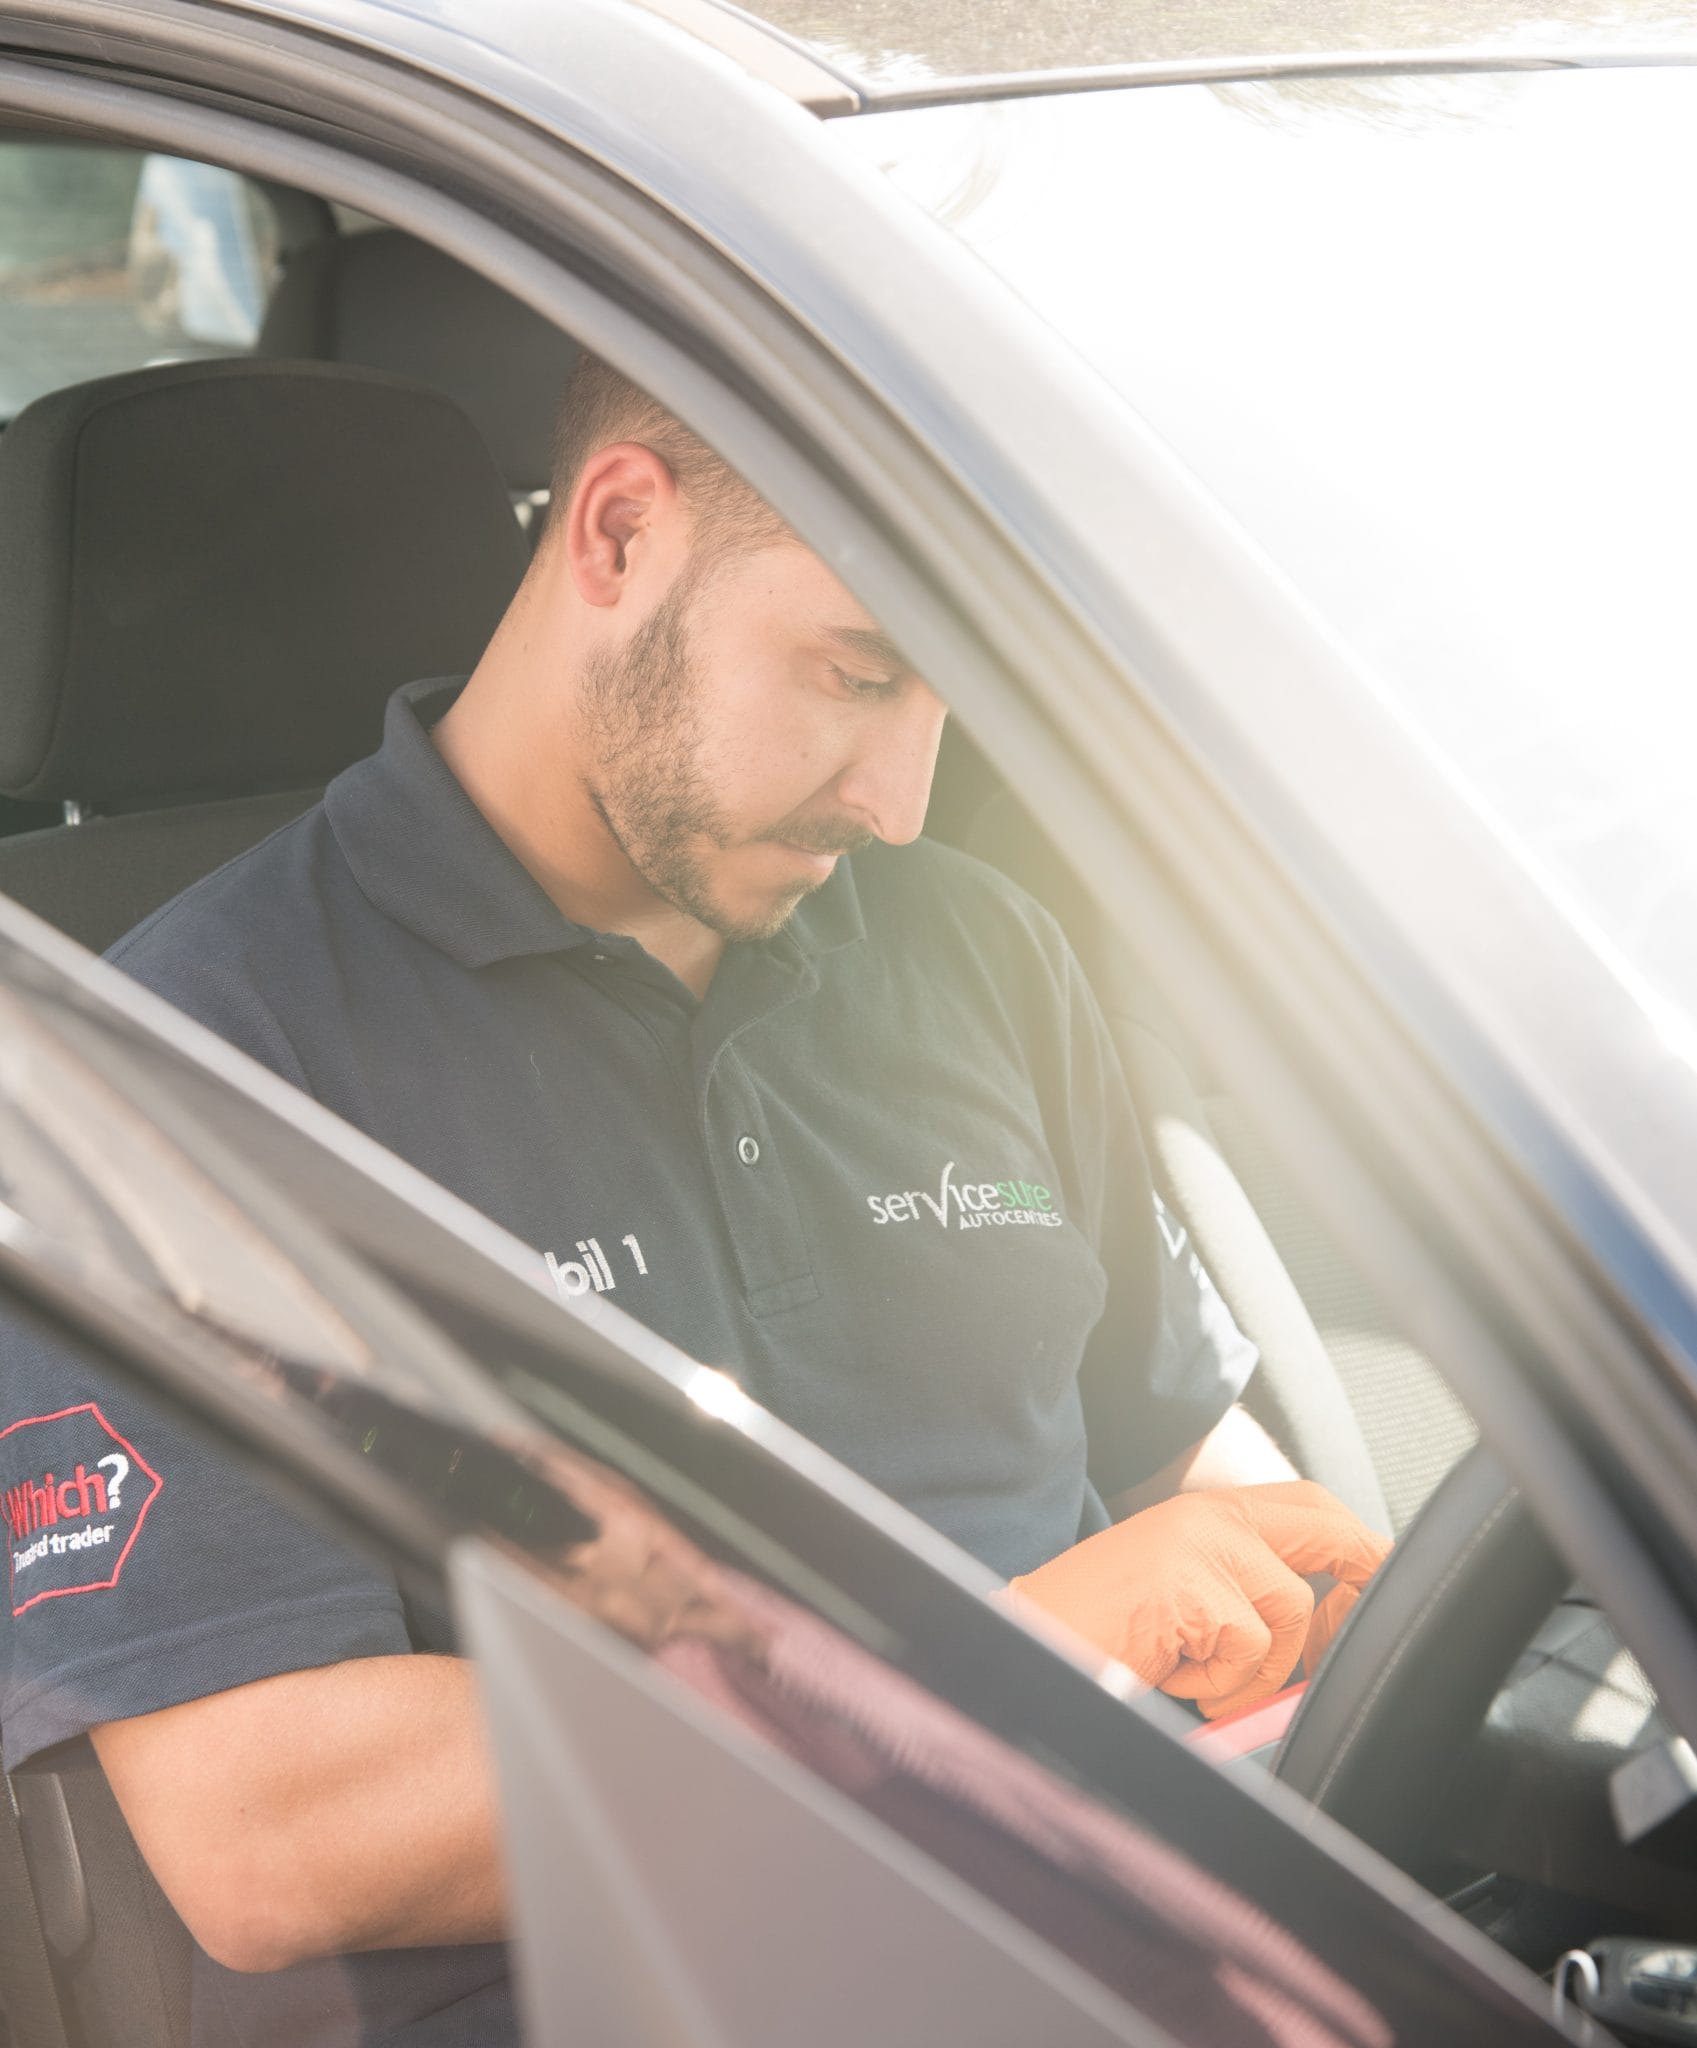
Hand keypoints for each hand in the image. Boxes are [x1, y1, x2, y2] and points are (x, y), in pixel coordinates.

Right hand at [1008, 1481, 1390, 1718]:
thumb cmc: (1098, 1634)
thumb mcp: (1184, 1597)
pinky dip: (1218, 1684)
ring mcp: (1200, 1546)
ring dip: (1253, 1666)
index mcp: (1206, 1513)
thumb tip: (1324, 1631)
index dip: (1355, 1541)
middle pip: (1325, 1525)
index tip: (1373, 1581)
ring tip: (1194, 1671)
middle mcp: (1208, 1517)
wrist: (1027, 1644)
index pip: (1308, 1504)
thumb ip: (1244, 1595)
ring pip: (1288, 1611)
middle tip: (1340, 1628)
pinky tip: (1172, 1673)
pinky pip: (1249, 1651)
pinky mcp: (1190, 1586)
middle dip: (1357, 1573)